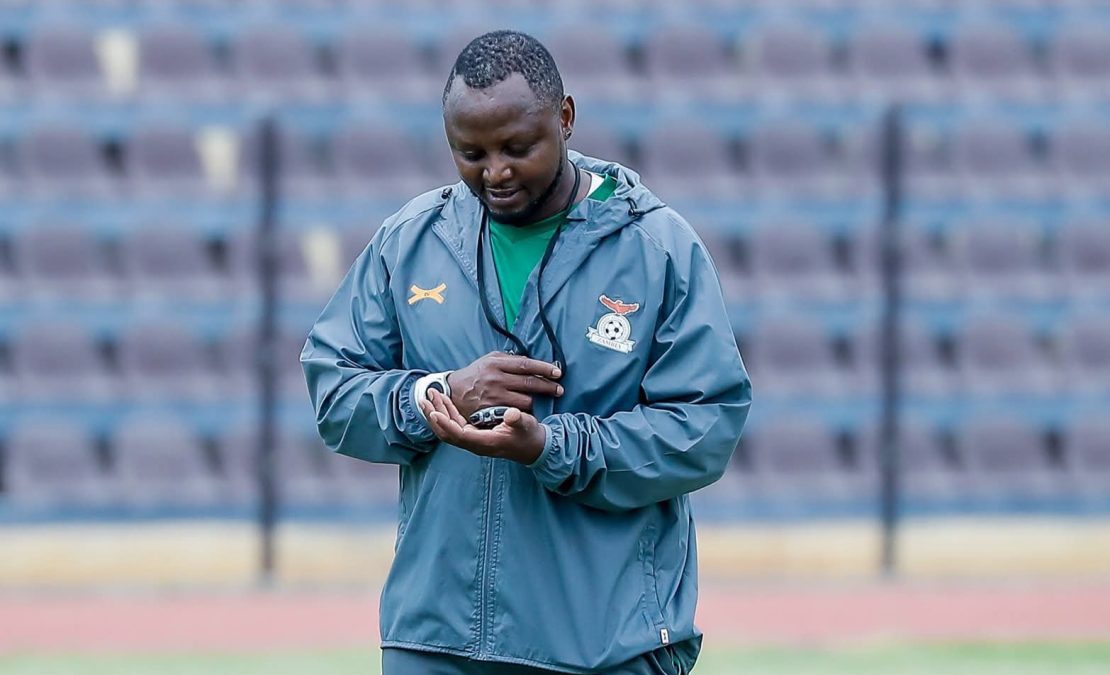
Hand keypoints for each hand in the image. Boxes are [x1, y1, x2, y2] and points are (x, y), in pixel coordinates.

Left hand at [419, 389, 546, 464]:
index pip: (459, 435)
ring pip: (449, 429)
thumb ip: (517, 420)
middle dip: (435, 414)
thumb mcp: (526, 425)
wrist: (533, 446)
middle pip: (447, 432)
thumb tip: (512, 414)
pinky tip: (445, 401)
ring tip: (431, 395)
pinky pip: (454, 426)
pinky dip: (447, 413)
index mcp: (485, 442)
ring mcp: (473, 440)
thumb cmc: (529, 435)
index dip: (445, 424)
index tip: (434, 411)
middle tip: (426, 397)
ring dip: (439, 412)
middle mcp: (475, 444)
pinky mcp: (474, 435)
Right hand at [446, 352, 561, 418]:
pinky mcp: (491, 411)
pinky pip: (515, 413)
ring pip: (525, 401)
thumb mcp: (489, 360)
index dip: (544, 368)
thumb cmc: (476, 374)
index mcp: (496, 363)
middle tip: (560, 389)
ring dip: (534, 401)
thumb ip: (510, 359)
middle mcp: (496, 379)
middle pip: (529, 383)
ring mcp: (494, 396)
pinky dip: (522, 412)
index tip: (558, 372)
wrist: (453, 392)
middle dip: (548, 387)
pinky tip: (525, 411)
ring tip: (537, 400)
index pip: (526, 365)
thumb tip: (532, 362)